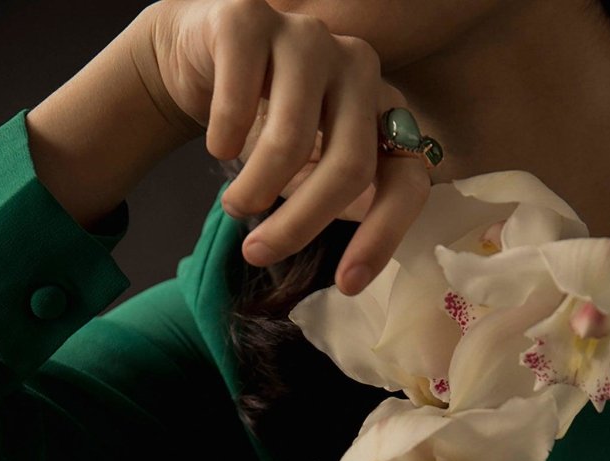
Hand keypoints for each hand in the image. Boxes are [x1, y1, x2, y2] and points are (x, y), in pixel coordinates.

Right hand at [144, 0, 432, 290]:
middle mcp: (359, 70)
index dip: (382, 236)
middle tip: (258, 253)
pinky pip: (240, 96)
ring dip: (255, 188)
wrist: (202, 58)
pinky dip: (226, 138)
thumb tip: (352, 273)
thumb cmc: (267, 125)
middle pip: (350, 166)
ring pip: (294, 138)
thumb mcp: (313, 171)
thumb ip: (342, 203)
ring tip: (234, 207)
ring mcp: (309, 37)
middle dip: (301, 224)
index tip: (345, 285)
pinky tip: (219, 149)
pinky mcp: (251, 18)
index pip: (407, 180)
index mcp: (385, 113)